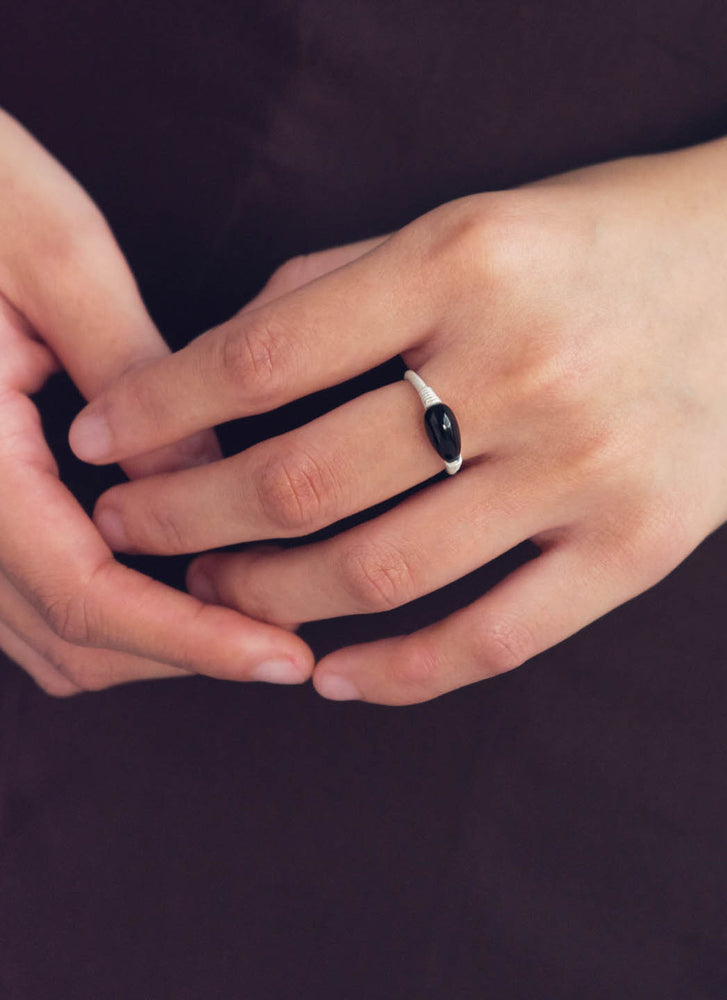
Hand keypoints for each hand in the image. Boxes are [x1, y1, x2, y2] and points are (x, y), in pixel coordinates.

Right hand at [0, 108, 312, 694]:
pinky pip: (13, 598)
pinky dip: (94, 609)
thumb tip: (203, 482)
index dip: (194, 640)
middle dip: (179, 651)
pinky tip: (161, 576)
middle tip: (282, 641)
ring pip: (36, 636)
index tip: (284, 658)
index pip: (86, 599)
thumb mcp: (55, 258)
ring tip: (239, 619)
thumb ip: (134, 377)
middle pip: (64, 640)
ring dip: (140, 641)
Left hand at [70, 127, 726, 704]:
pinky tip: (332, 676)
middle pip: (302, 481)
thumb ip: (342, 283)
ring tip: (217, 590)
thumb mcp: (472, 218)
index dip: (159, 408)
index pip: (263, 356)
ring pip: (382, 572)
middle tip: (135, 530)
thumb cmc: (605, 236)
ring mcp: (582, 469)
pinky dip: (398, 675)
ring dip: (270, 598)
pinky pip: (495, 640)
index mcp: (466, 261)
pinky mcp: (633, 547)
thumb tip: (226, 362)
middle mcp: (522, 368)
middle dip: (186, 518)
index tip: (104, 439)